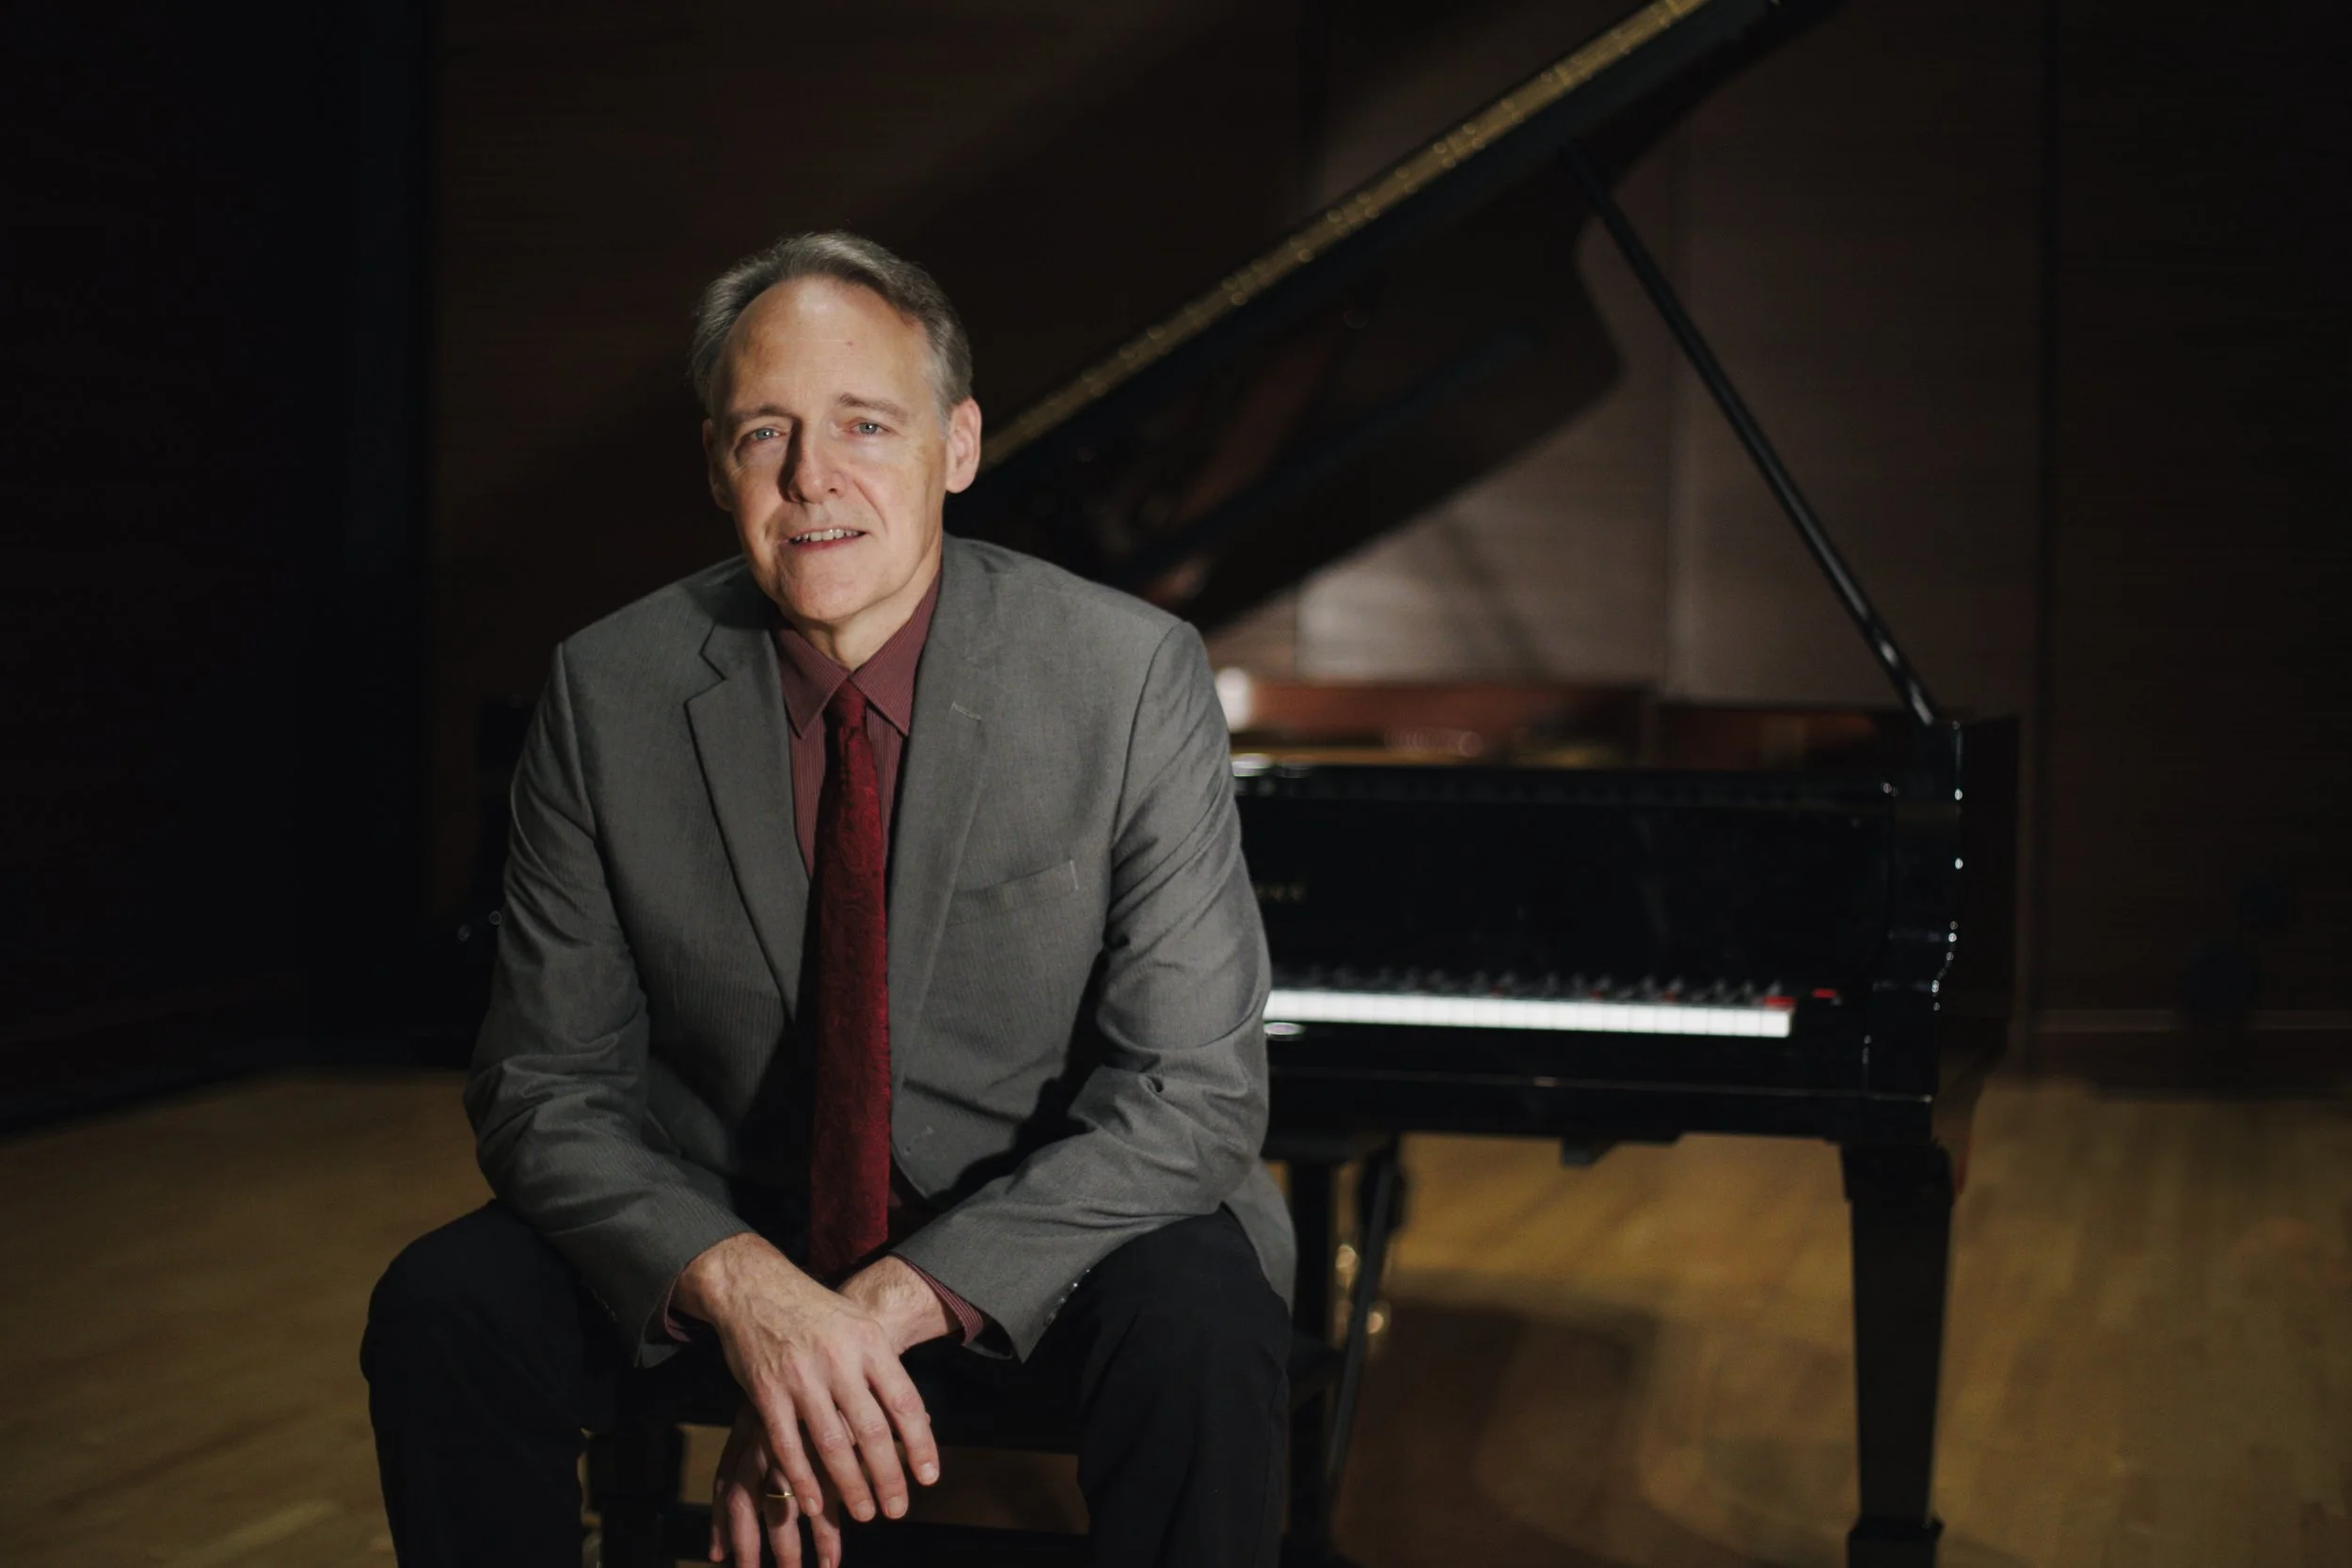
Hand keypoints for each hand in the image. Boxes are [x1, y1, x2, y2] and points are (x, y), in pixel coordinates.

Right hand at [674, 1234, 940, 1551]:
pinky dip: (802, 1478)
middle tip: (897, 1509)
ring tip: (865, 1513)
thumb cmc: (818, 1313)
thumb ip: (886, 1370)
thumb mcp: (860, 1327)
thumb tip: (921, 1421)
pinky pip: (787, 1444)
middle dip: (888, 1476)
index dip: (919, 1444)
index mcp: (870, 1343)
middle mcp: (840, 1360)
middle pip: (872, 1430)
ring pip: (832, 1442)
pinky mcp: (766, 1391)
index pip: (905, 1402)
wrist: (756, 1287)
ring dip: (850, 1485)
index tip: (928, 1478)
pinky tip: (814, 1503)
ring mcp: (802, 1377)